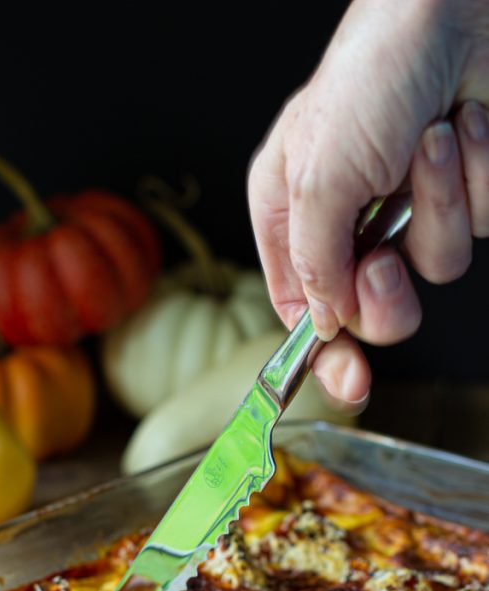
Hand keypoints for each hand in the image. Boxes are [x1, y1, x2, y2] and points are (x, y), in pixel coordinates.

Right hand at [248, 0, 488, 403]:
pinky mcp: (459, 192)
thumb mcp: (318, 179)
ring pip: (429, 271)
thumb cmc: (371, 74)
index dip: (322, 350)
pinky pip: (475, 229)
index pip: (299, 307)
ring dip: (438, 213)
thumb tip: (322, 322)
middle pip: (368, 307)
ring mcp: (405, 207)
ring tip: (429, 149)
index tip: (347, 382)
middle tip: (386, 262)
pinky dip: (473, 182)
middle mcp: (346, 217)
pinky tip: (461, 129)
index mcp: (291, 213)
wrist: (458, 10)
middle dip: (386, 294)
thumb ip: (314, 265)